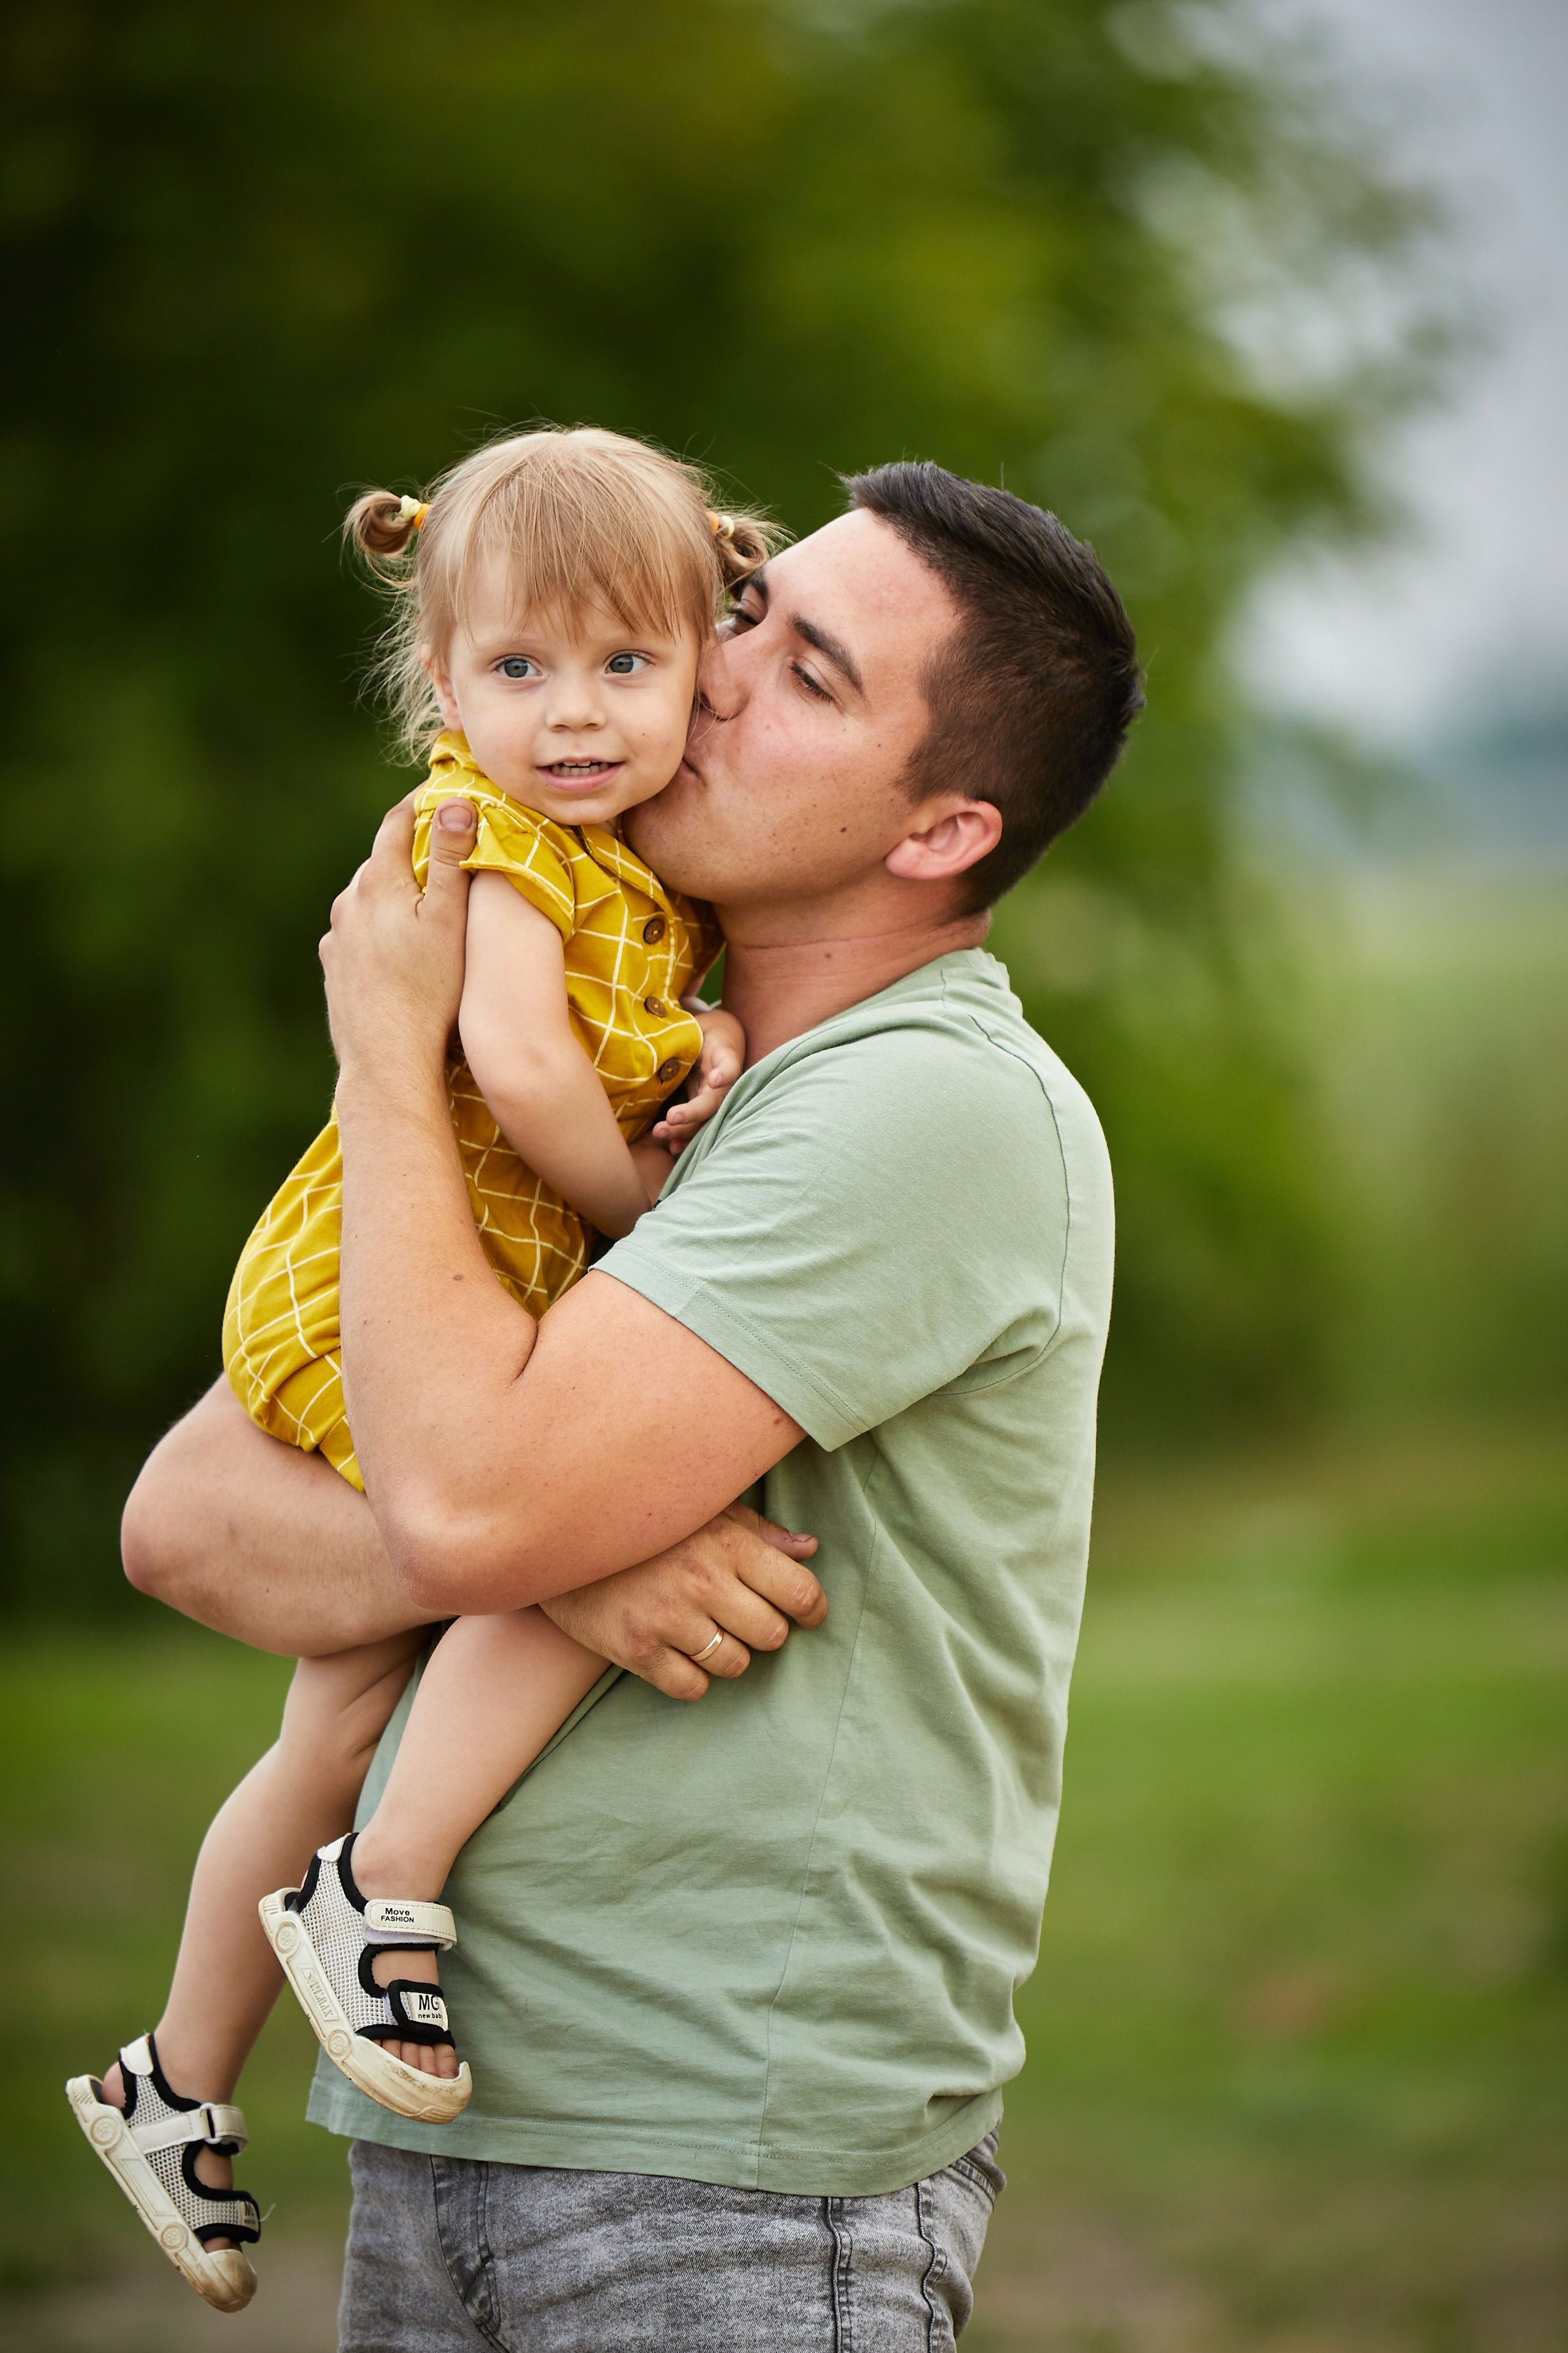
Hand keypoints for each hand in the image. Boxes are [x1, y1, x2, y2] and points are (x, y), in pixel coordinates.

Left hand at [320, 796, 476, 1085]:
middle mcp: (348, 903)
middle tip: (444, 849)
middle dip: (411, 851)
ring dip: (394, 894)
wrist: (387, 1059)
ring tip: (424, 905)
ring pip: (368, 900)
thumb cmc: (429, 991)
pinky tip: (400, 949)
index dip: (422, 802)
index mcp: (378, 882)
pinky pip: (359, 935)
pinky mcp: (334, 968)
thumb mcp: (450, 919)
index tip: (443, 791)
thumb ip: (452, 859)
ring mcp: (337, 938)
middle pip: (382, 861)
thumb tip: (456, 803)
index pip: (398, 822)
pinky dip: (380, 930)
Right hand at [540, 1502, 823, 1699]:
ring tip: (708, 1631)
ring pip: (735, 1664)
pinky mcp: (635, 1649)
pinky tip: (679, 1651)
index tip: (808, 1614)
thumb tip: (810, 1549)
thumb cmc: (647, 1522)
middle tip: (745, 1617)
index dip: (813, 1609)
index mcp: (727, 1542)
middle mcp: (702, 1581)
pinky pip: (692, 1688)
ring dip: (730, 1653)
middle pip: (772, 1635)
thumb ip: (759, 1532)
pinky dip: (693, 1677)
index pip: (799, 1592)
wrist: (560, 1536)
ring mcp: (667, 1618)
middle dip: (766, 1630)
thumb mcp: (705, 1510)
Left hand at [652, 1004, 744, 1152]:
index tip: (716, 1079)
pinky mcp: (703, 1107)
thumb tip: (655, 1031)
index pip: (729, 1065)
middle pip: (714, 1101)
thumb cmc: (699, 1030)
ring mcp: (714, 1097)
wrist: (713, 1039)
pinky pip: (697, 1125)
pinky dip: (686, 1137)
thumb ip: (683, 1031)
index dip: (725, 1073)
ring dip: (686, 1130)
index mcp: (724, 1056)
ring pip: (706, 1119)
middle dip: (694, 1112)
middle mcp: (723, 1082)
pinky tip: (672, 1147)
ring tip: (661, 1134)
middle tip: (672, 1118)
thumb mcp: (694, 1024)